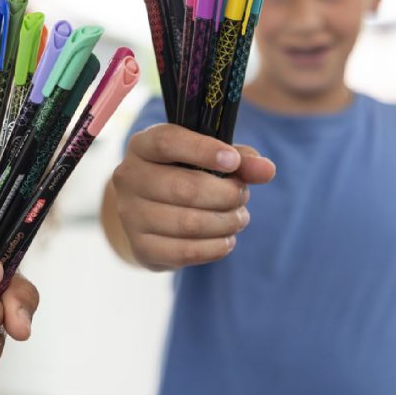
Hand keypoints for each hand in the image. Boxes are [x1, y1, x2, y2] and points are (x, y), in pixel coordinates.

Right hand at [111, 124, 274, 270]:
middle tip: (242, 196)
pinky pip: (185, 252)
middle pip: (184, 188)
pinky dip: (215, 247)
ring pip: (188, 223)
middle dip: (225, 195)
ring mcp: (130, 214)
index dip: (203, 150)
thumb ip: (240, 158)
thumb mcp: (208, 157)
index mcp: (142, 145)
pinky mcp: (141, 247)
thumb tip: (267, 170)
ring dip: (225, 223)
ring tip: (239, 218)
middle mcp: (128, 177)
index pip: (168, 142)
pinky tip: (227, 239)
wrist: (150, 210)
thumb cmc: (184, 173)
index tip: (233, 161)